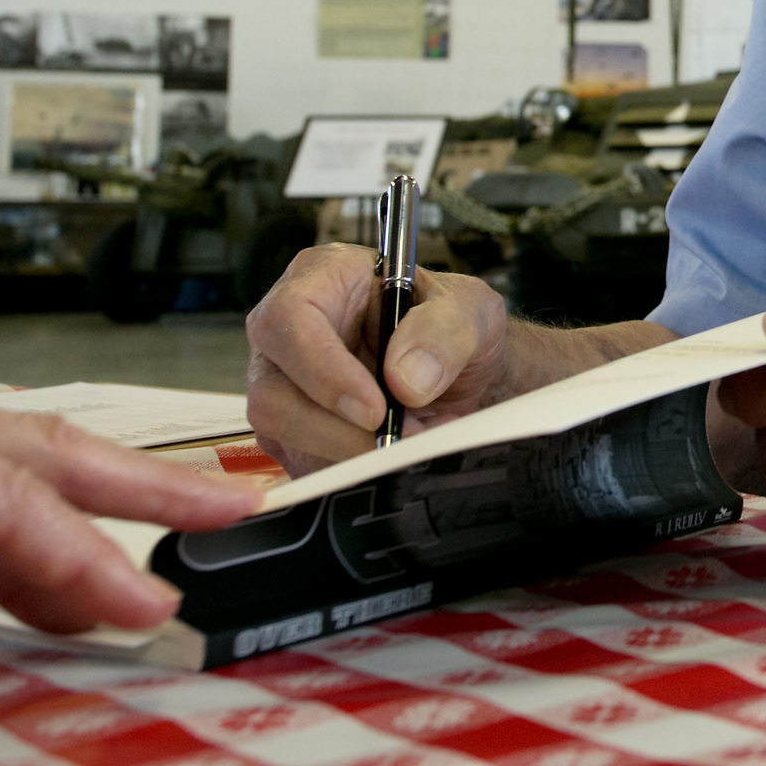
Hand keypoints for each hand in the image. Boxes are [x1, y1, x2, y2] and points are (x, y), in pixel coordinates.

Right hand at [243, 244, 671, 473]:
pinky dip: (343, 480)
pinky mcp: (305, 440)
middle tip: (396, 448)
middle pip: (272, 390)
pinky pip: (302, 469)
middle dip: (331, 427)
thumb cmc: (475, 333)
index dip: (322, 368)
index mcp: (321, 284)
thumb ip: (444, 335)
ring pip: (280, 437)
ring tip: (404, 460)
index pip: (287, 321)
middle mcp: (292, 336)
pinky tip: (389, 477)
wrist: (494, 381)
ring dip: (339, 460)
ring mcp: (291, 391)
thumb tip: (408, 380)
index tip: (380, 405)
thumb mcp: (476, 315)